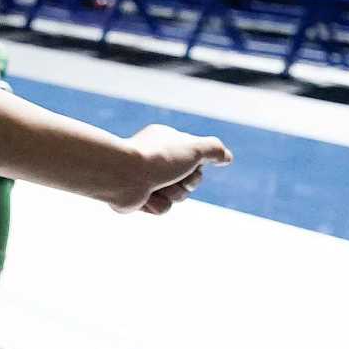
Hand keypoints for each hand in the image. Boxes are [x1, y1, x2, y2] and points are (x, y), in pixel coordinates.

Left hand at [105, 124, 231, 214]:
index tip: (190, 162)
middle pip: (191, 180)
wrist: (122, 175)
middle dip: (187, 183)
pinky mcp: (140, 196)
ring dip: (172, 193)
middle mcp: (157, 158)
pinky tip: (145, 195)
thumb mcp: (193, 147)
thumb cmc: (158, 158)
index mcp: (166, 141)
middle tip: (172, 175)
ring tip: (155, 185)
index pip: (197, 158)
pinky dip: (157, 203)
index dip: (197, 164)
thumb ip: (213, 149)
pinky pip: (162, 207)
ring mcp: (147, 178)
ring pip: (178, 196)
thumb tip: (226, 156)